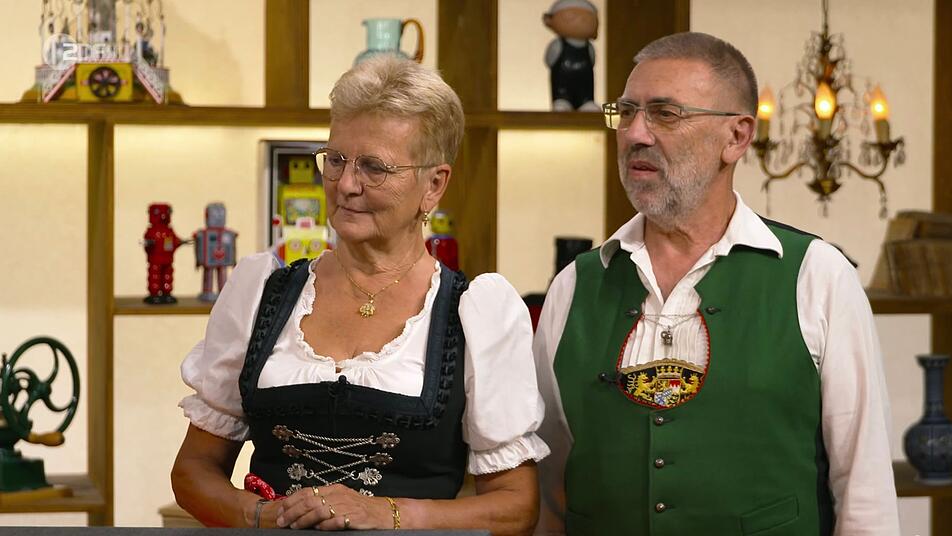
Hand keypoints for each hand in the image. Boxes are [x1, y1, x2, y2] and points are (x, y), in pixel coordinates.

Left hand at [276, 484, 393, 529]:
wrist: (384, 513)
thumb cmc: (360, 509)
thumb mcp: (341, 500)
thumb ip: (324, 502)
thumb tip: (300, 509)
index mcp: (334, 489)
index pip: (308, 491)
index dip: (291, 501)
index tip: (280, 510)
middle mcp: (339, 495)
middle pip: (310, 501)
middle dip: (292, 512)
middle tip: (282, 521)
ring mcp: (347, 506)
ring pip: (320, 510)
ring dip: (304, 519)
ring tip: (295, 526)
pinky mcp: (355, 517)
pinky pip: (336, 521)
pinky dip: (325, 525)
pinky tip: (318, 529)